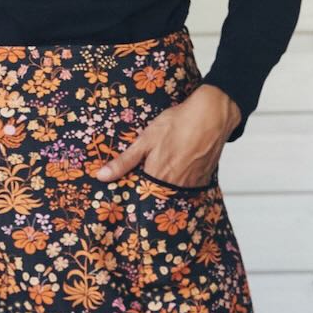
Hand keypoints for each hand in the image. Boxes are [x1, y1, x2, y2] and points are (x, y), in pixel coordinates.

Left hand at [93, 82, 238, 185]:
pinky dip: (183, 182)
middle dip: (151, 190)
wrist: (211, 115)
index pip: (140, 196)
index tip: (130, 186)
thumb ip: (124, 161)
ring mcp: (191, 183)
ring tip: (167, 169)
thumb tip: (102, 176)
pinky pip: (189, 188)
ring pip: (174, 193)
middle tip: (151, 176)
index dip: (135, 192)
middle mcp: (174, 185)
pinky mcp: (204, 179)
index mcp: (156, 177)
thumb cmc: (177, 124)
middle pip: (158, 196)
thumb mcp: (145, 140)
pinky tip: (181, 167)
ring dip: (167, 186)